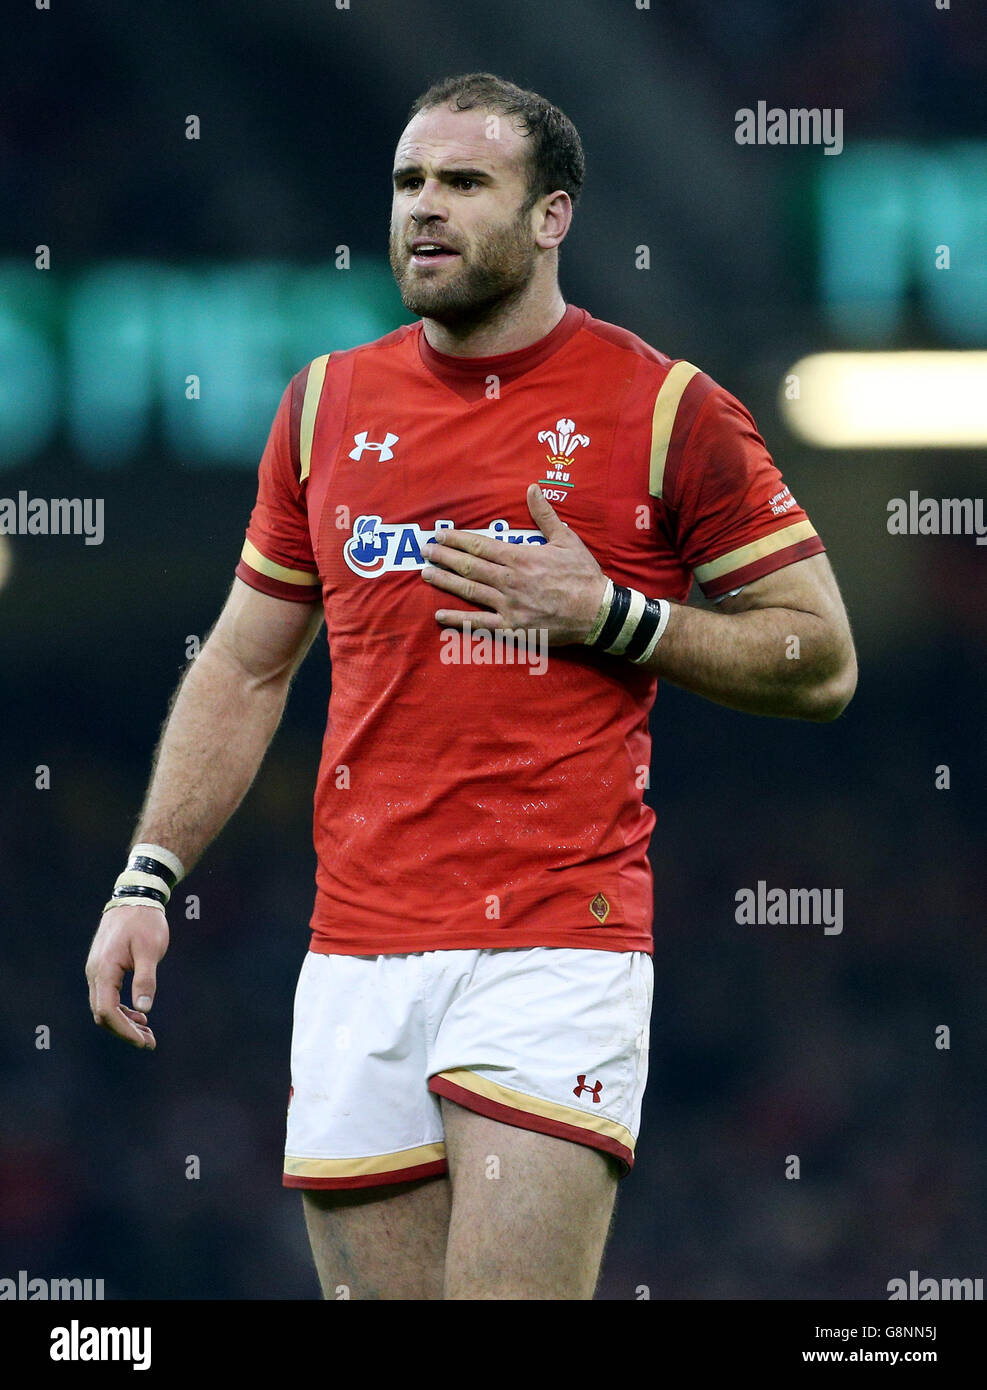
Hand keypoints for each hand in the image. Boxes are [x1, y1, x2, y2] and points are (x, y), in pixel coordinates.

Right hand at [85, 904, 169, 1048]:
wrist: (136, 898)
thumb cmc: (145, 922)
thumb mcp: (149, 951)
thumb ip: (146, 979)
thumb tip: (144, 1009)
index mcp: (104, 970)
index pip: (107, 1010)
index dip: (124, 1029)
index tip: (143, 1040)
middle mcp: (95, 973)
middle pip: (103, 1013)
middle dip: (125, 1031)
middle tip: (150, 1042)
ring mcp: (97, 970)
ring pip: (104, 1006)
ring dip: (124, 1022)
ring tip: (147, 1032)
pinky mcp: (103, 968)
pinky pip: (108, 996)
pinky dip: (122, 1009)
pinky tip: (140, 1014)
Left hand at [421, 484, 607, 643]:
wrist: (596, 612)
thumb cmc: (583, 575)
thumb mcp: (566, 539)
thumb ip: (545, 514)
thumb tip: (533, 488)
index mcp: (520, 557)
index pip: (480, 546)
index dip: (457, 540)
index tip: (440, 535)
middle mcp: (509, 580)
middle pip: (469, 566)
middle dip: (444, 557)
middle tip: (425, 550)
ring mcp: (508, 604)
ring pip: (469, 590)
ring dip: (445, 581)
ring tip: (426, 573)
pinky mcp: (512, 627)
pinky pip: (479, 623)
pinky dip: (458, 620)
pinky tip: (440, 615)